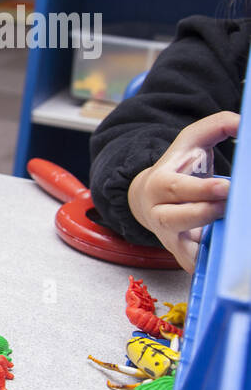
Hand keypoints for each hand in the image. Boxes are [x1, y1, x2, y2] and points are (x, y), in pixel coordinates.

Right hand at [127, 111, 237, 272]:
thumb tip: (244, 123)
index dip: (200, 189)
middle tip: (230, 205)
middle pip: (175, 219)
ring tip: (232, 235)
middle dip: (204, 214)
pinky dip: (209, 267)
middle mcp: (159, 214)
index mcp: (158, 184)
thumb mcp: (191, 142)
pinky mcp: (182, 256)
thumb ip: (217, 126)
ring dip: (207, 246)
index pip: (176, 188)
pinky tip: (229, 261)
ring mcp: (169, 238)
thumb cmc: (177, 168)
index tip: (226, 187)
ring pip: (183, 249)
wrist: (149, 199)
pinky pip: (194, 266)